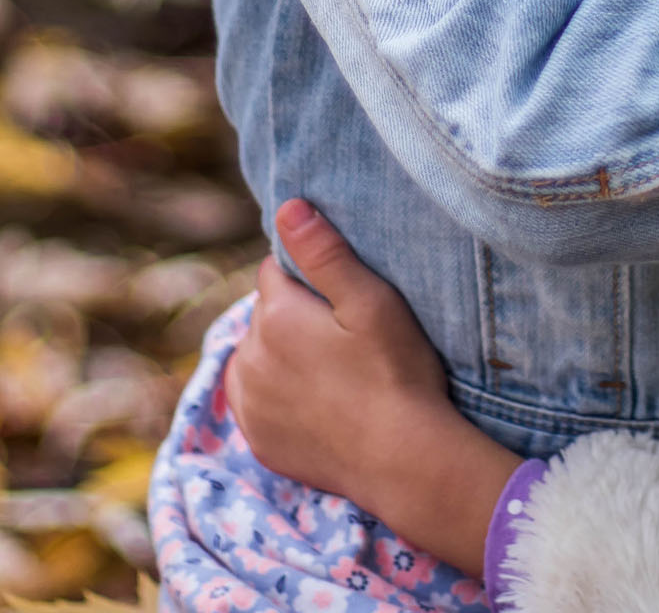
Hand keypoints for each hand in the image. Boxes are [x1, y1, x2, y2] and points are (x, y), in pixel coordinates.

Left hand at [226, 199, 517, 572]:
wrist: (402, 459)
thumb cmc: (395, 371)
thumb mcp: (371, 300)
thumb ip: (324, 252)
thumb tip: (286, 207)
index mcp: (275, 316)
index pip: (275, 271)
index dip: (308, 275)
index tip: (342, 296)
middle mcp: (248, 358)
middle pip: (265, 313)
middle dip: (293, 313)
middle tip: (344, 334)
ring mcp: (249, 404)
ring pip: (255, 355)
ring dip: (279, 352)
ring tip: (332, 367)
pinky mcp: (258, 439)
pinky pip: (254, 398)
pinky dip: (274, 391)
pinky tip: (314, 398)